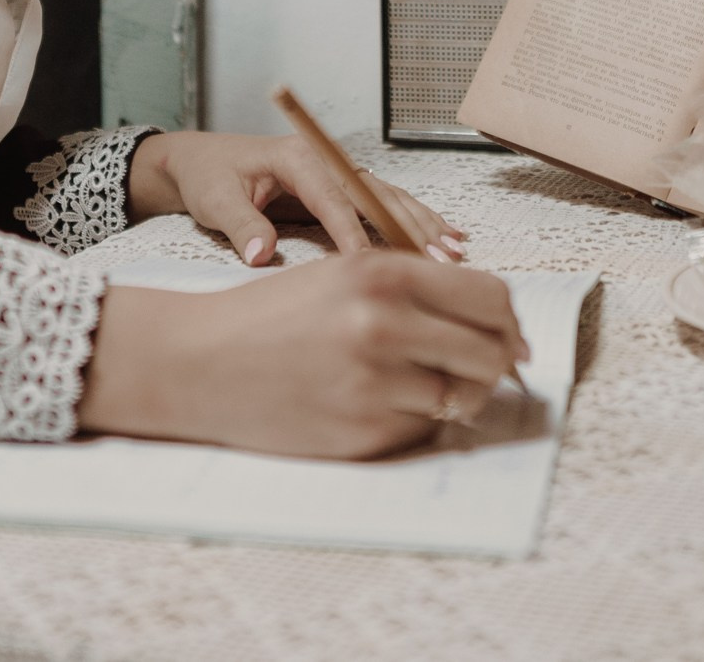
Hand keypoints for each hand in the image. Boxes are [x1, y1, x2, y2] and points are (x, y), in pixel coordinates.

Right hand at [79, 251, 528, 457]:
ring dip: (454, 395)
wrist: (197, 361)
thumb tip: (496, 322)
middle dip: (495, 363)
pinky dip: (412, 421)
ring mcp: (374, 382)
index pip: (490, 295)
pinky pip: (422, 430)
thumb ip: (415, 288)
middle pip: (492, 350)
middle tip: (479, 369)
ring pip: (464, 397)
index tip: (506, 333)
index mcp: (383, 273)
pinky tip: (374, 404)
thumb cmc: (269, 315)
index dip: (506, 318)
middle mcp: (384, 324)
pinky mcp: (361, 432)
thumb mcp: (342, 272)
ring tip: (417, 385)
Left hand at [128, 130, 466, 265]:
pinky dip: (412, 222)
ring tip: (455, 251)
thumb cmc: (207, 176)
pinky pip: (381, 207)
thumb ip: (241, 226)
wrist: (198, 162)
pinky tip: (442, 237)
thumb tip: (260, 255)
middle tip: (441, 259)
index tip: (371, 267)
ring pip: (388, 198)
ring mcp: (336, 174)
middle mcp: (324, 161)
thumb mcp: (214, 200)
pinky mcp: (339, 191)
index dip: (354, 233)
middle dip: (410, 226)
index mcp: (297, 157)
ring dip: (421, 224)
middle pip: (376, 194)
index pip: (334, 198)